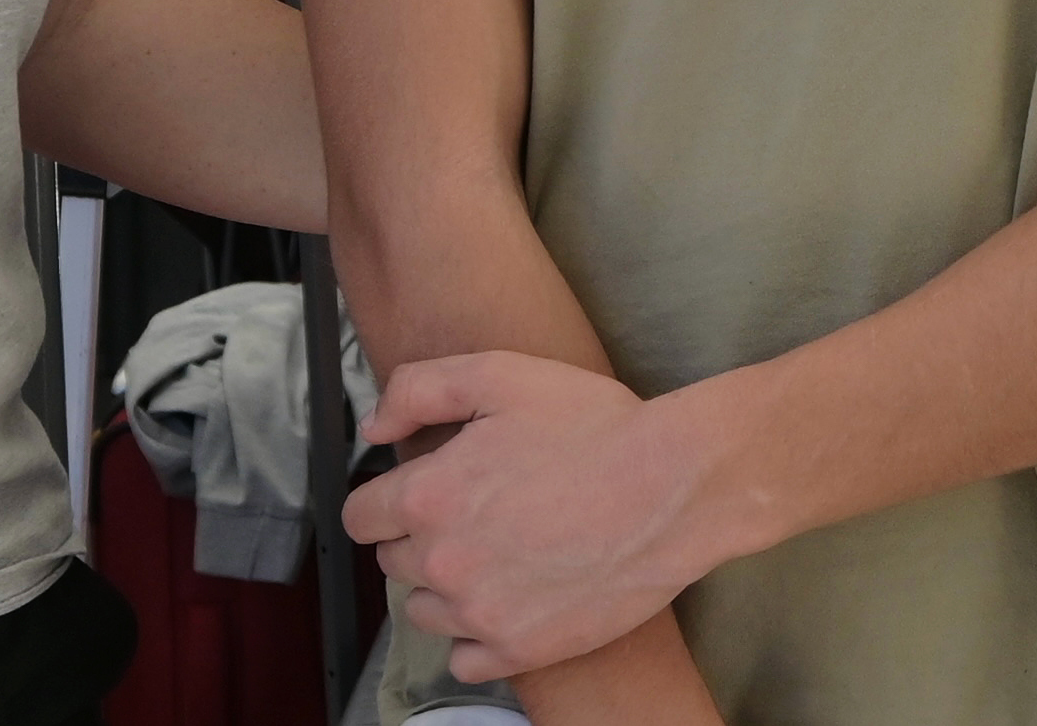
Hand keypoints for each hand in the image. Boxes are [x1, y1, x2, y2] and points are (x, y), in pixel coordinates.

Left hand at [345, 350, 732, 682]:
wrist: (674, 488)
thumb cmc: (594, 427)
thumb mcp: (501, 375)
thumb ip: (419, 390)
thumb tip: (373, 425)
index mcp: (429, 496)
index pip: (362, 517)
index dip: (388, 499)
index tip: (421, 492)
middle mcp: (444, 562)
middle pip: (394, 563)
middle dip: (422, 537)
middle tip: (479, 512)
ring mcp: (481, 613)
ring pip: (425, 612)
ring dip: (447, 587)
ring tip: (500, 553)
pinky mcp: (520, 649)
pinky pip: (465, 660)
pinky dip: (479, 636)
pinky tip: (512, 599)